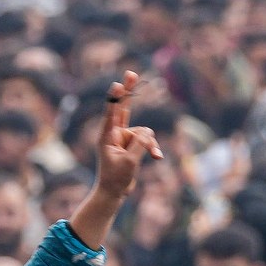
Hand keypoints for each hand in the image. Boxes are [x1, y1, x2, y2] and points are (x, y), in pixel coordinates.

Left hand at [68, 69, 162, 247]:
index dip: (115, 99)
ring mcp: (124, 138)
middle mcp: (115, 134)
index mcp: (107, 136)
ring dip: (150, 143)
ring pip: (144, 131)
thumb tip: (148, 134)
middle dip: (128, 91)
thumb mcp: (129, 162)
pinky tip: (157, 158)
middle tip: (131, 73)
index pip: (111, 113)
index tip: (117, 85)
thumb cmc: (115, 179)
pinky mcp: (133, 144)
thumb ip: (139, 145)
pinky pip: (147, 140)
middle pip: (123, 107)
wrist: (114, 193)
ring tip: (152, 156)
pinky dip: (152, 148)